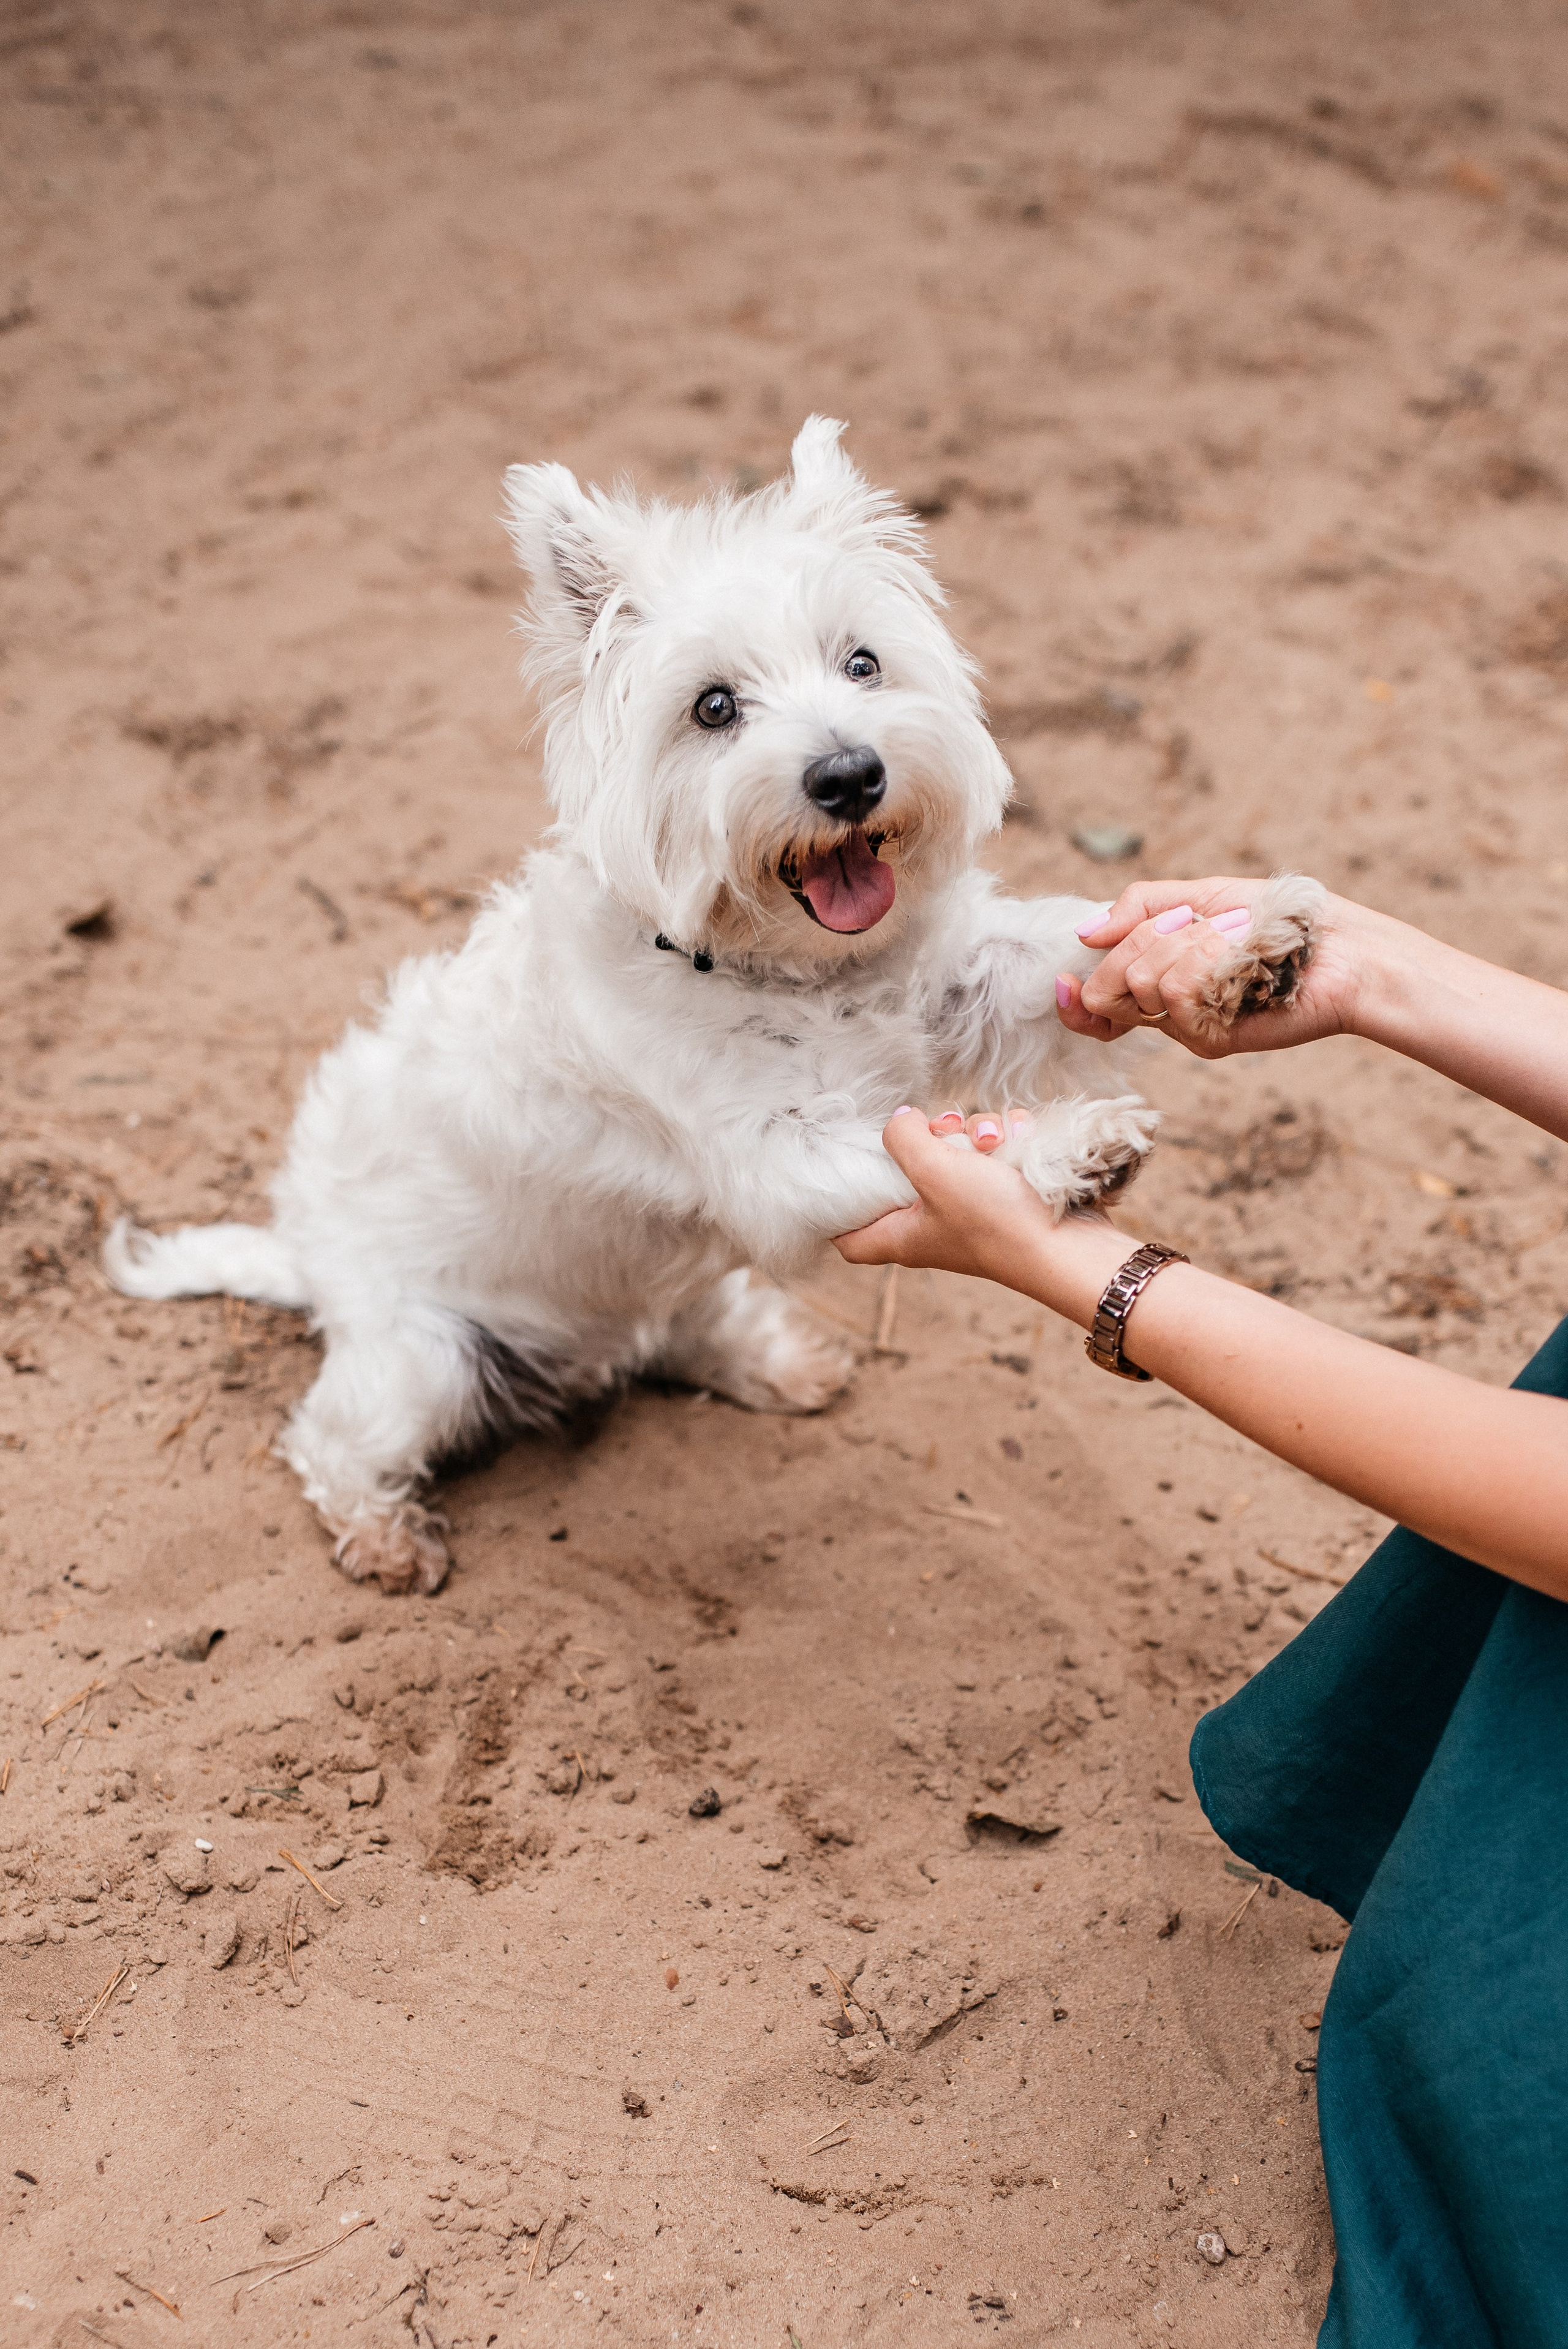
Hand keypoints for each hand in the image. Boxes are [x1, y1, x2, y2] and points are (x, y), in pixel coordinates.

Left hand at [832, 1106, 1128, 1315]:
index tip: (841, 1174)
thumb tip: (901, 1120)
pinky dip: (1007, 1140)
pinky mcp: (1005, 1196)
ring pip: (957, 1153)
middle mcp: (932, 1226)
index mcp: (902, 1236)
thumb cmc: (997, 1220)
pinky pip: (994, 1154)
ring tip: (996, 1141)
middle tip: (945, 1129)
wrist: (1069, 1247)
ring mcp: (971, 1211)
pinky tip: (1019, 1139)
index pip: (848, 1240)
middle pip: (907, 1173)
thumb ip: (904, 1138)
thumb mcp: (935, 1169)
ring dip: (977, 1131)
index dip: (838, 1211)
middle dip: (928, 1139)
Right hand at [1057, 878, 1370, 1059]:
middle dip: (1138, 947)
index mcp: (1162, 978)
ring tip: (1230, 936)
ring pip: (1143, 985)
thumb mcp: (1202, 895)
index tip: (1066, 979)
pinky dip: (1206, 959)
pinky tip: (1240, 954)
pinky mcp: (1214, 1039)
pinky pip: (1178, 994)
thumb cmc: (1281, 917)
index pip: (1097, 1004)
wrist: (1347, 949)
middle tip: (1186, 925)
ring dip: (1184, 945)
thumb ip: (1140, 908)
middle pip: (1109, 990)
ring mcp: (1191, 1027)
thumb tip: (1084, 933)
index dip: (1075, 998)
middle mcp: (1171, 1010)